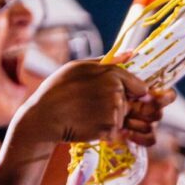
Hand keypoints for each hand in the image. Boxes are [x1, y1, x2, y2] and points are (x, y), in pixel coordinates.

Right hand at [8, 57, 173, 148]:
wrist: (43, 117)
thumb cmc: (58, 89)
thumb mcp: (79, 67)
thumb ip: (109, 61)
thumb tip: (131, 52)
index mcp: (112, 74)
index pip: (140, 87)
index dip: (131, 93)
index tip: (118, 95)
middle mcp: (116, 92)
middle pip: (130, 104)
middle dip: (118, 107)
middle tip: (91, 105)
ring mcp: (113, 112)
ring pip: (123, 118)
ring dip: (110, 119)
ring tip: (87, 114)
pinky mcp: (109, 129)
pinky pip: (115, 131)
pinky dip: (105, 131)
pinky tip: (87, 124)